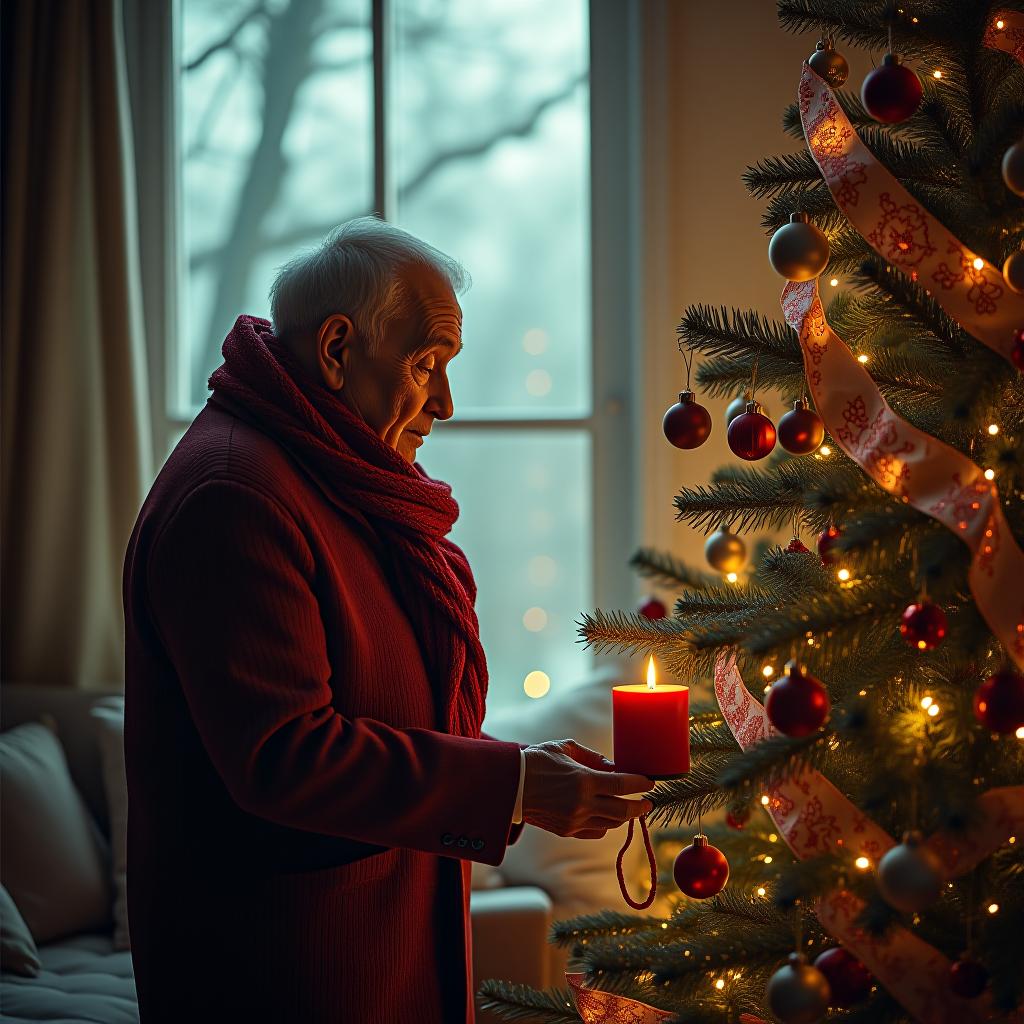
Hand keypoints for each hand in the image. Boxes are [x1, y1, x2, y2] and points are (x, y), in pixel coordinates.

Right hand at [520, 738, 654, 839]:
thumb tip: (614, 767)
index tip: (650, 782)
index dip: (640, 784)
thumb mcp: (566, 748)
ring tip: (629, 808)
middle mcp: (582, 804)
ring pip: (611, 824)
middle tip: (647, 802)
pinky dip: (605, 824)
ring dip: (624, 816)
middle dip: (640, 807)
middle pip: (623, 811)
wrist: (509, 784)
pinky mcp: (566, 831)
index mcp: (583, 780)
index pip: (622, 786)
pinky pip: (595, 832)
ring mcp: (574, 820)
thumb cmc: (537, 760)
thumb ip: (593, 757)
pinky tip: (606, 815)